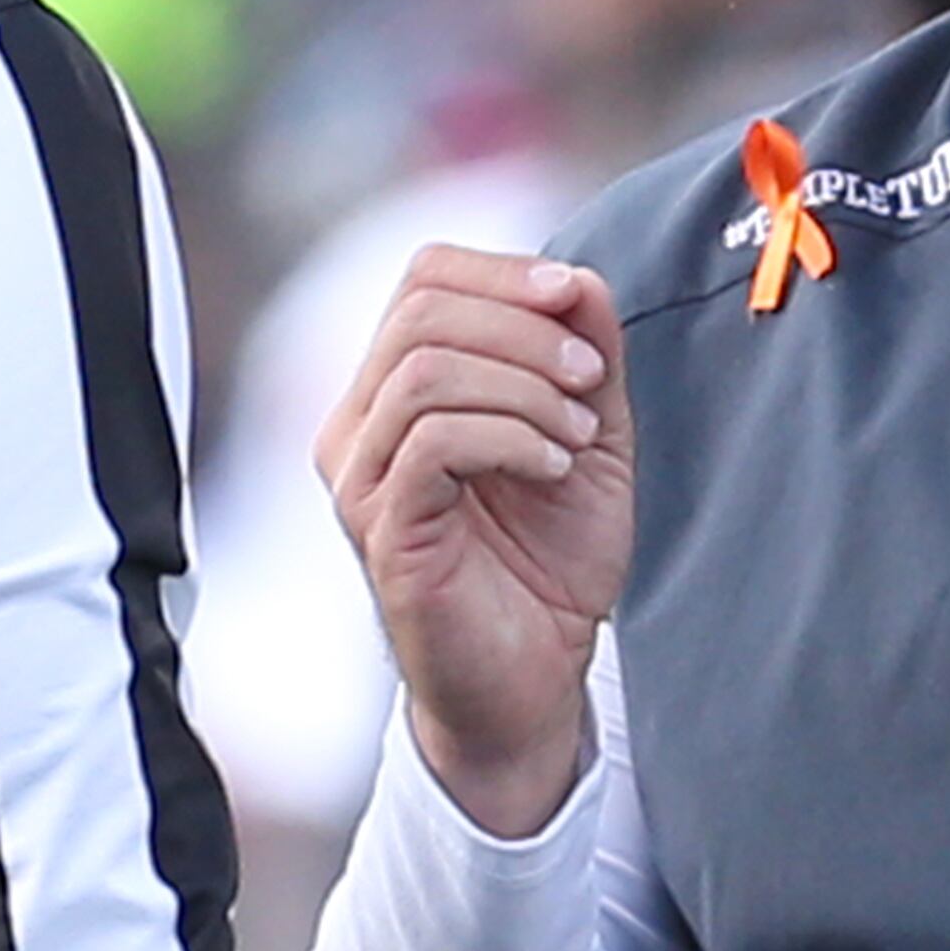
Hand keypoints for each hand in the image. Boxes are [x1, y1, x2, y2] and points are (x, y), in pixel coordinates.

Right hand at [317, 246, 635, 837]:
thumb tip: (579, 279)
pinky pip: (431, 440)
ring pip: (422, 370)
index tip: (575, 299)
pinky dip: (510, 435)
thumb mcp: (588, 435)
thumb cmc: (549, 561)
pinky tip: (555, 465)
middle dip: (522, 327)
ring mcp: (361, 479)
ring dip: (523, 386)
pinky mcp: (382, 531)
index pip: (423, 278)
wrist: (536, 679)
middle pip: (419, 309)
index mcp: (399, 389)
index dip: (503, 272)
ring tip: (578, 435)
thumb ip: (584, 355)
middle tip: (588, 378)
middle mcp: (361, 426)